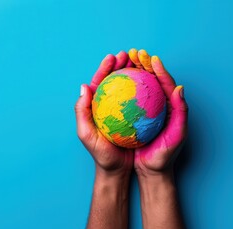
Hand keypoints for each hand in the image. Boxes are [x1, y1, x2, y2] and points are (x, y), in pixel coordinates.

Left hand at [74, 51, 134, 175]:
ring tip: (140, 63)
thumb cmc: (101, 154)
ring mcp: (122, 111)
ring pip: (128, 88)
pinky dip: (143, 90)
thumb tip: (84, 86)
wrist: (116, 169)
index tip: (113, 57)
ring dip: (133, 74)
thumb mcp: (87, 134)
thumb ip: (82, 111)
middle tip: (129, 55)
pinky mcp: (134, 118)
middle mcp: (109, 106)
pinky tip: (150, 83)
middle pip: (115, 81)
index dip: (105, 68)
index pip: (100, 82)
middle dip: (120, 65)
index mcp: (96, 107)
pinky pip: (139, 101)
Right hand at [128, 49, 188, 176]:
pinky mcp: (134, 117)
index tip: (151, 58)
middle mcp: (158, 106)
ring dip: (132, 72)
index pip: (165, 83)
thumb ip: (181, 111)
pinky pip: (127, 99)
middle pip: (151, 80)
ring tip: (125, 60)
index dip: (159, 69)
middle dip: (144, 64)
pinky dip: (122, 88)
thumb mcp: (177, 135)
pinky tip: (114, 82)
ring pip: (139, 87)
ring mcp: (145, 111)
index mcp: (170, 107)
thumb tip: (180, 87)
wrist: (152, 169)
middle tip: (135, 53)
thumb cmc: (166, 154)